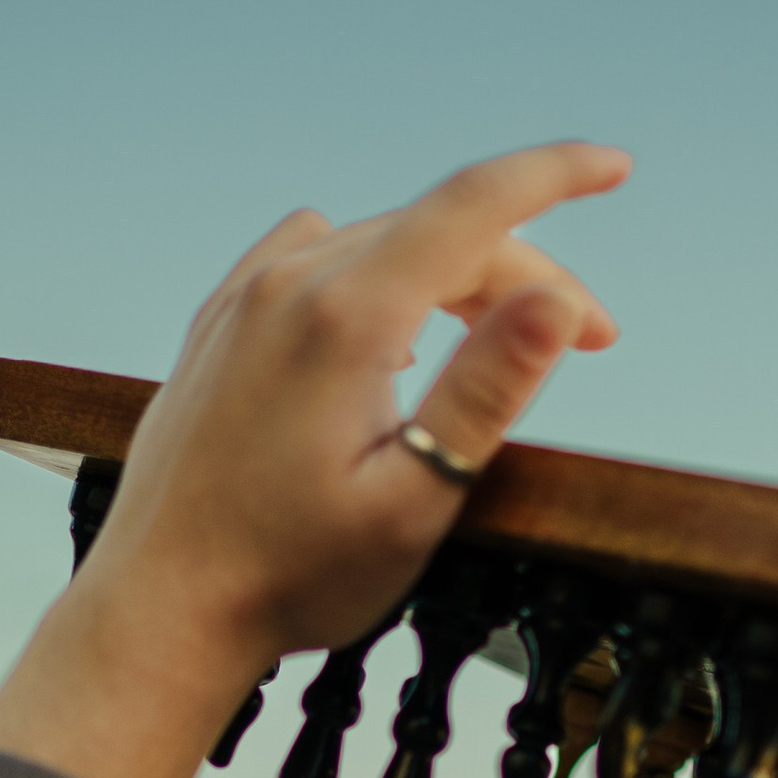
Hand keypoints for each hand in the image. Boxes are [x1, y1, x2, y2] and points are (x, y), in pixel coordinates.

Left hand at [0, 141, 630, 777]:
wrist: (161, 611)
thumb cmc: (291, 575)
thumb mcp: (415, 499)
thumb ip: (488, 392)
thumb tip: (556, 303)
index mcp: (346, 317)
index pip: (474, 206)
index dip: (556, 175)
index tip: (615, 165)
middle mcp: (288, 284)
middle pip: (436, 230)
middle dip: (525, 271)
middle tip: (593, 343)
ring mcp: (244, 298)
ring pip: (378, 242)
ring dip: (454, 274)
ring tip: (496, 342)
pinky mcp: (219, 326)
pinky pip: (316, 260)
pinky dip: (380, 276)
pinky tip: (395, 335)